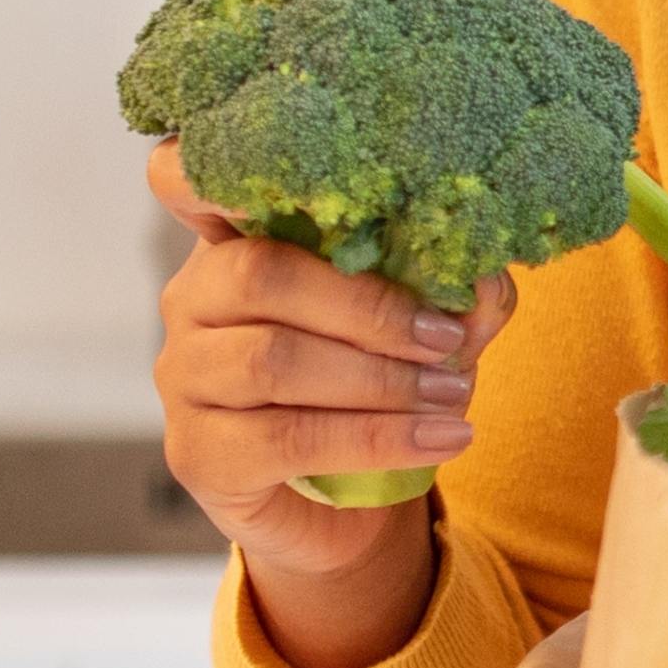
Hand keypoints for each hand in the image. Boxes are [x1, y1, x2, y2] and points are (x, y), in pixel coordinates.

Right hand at [146, 139, 511, 667]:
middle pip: (261, 273)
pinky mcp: (198, 454)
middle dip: (369, 307)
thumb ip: (451, 294)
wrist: (345, 509)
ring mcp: (183, 379)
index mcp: (234, 243)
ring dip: (381, 380)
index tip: (284, 158)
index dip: (207, 165)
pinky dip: (378, 439)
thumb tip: (484, 273)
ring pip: (275, 360)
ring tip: (454, 394)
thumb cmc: (375, 391)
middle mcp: (192, 301)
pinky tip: (440, 439)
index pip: (183, 179)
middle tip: (447, 337)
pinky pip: (289, 438)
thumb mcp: (422, 330)